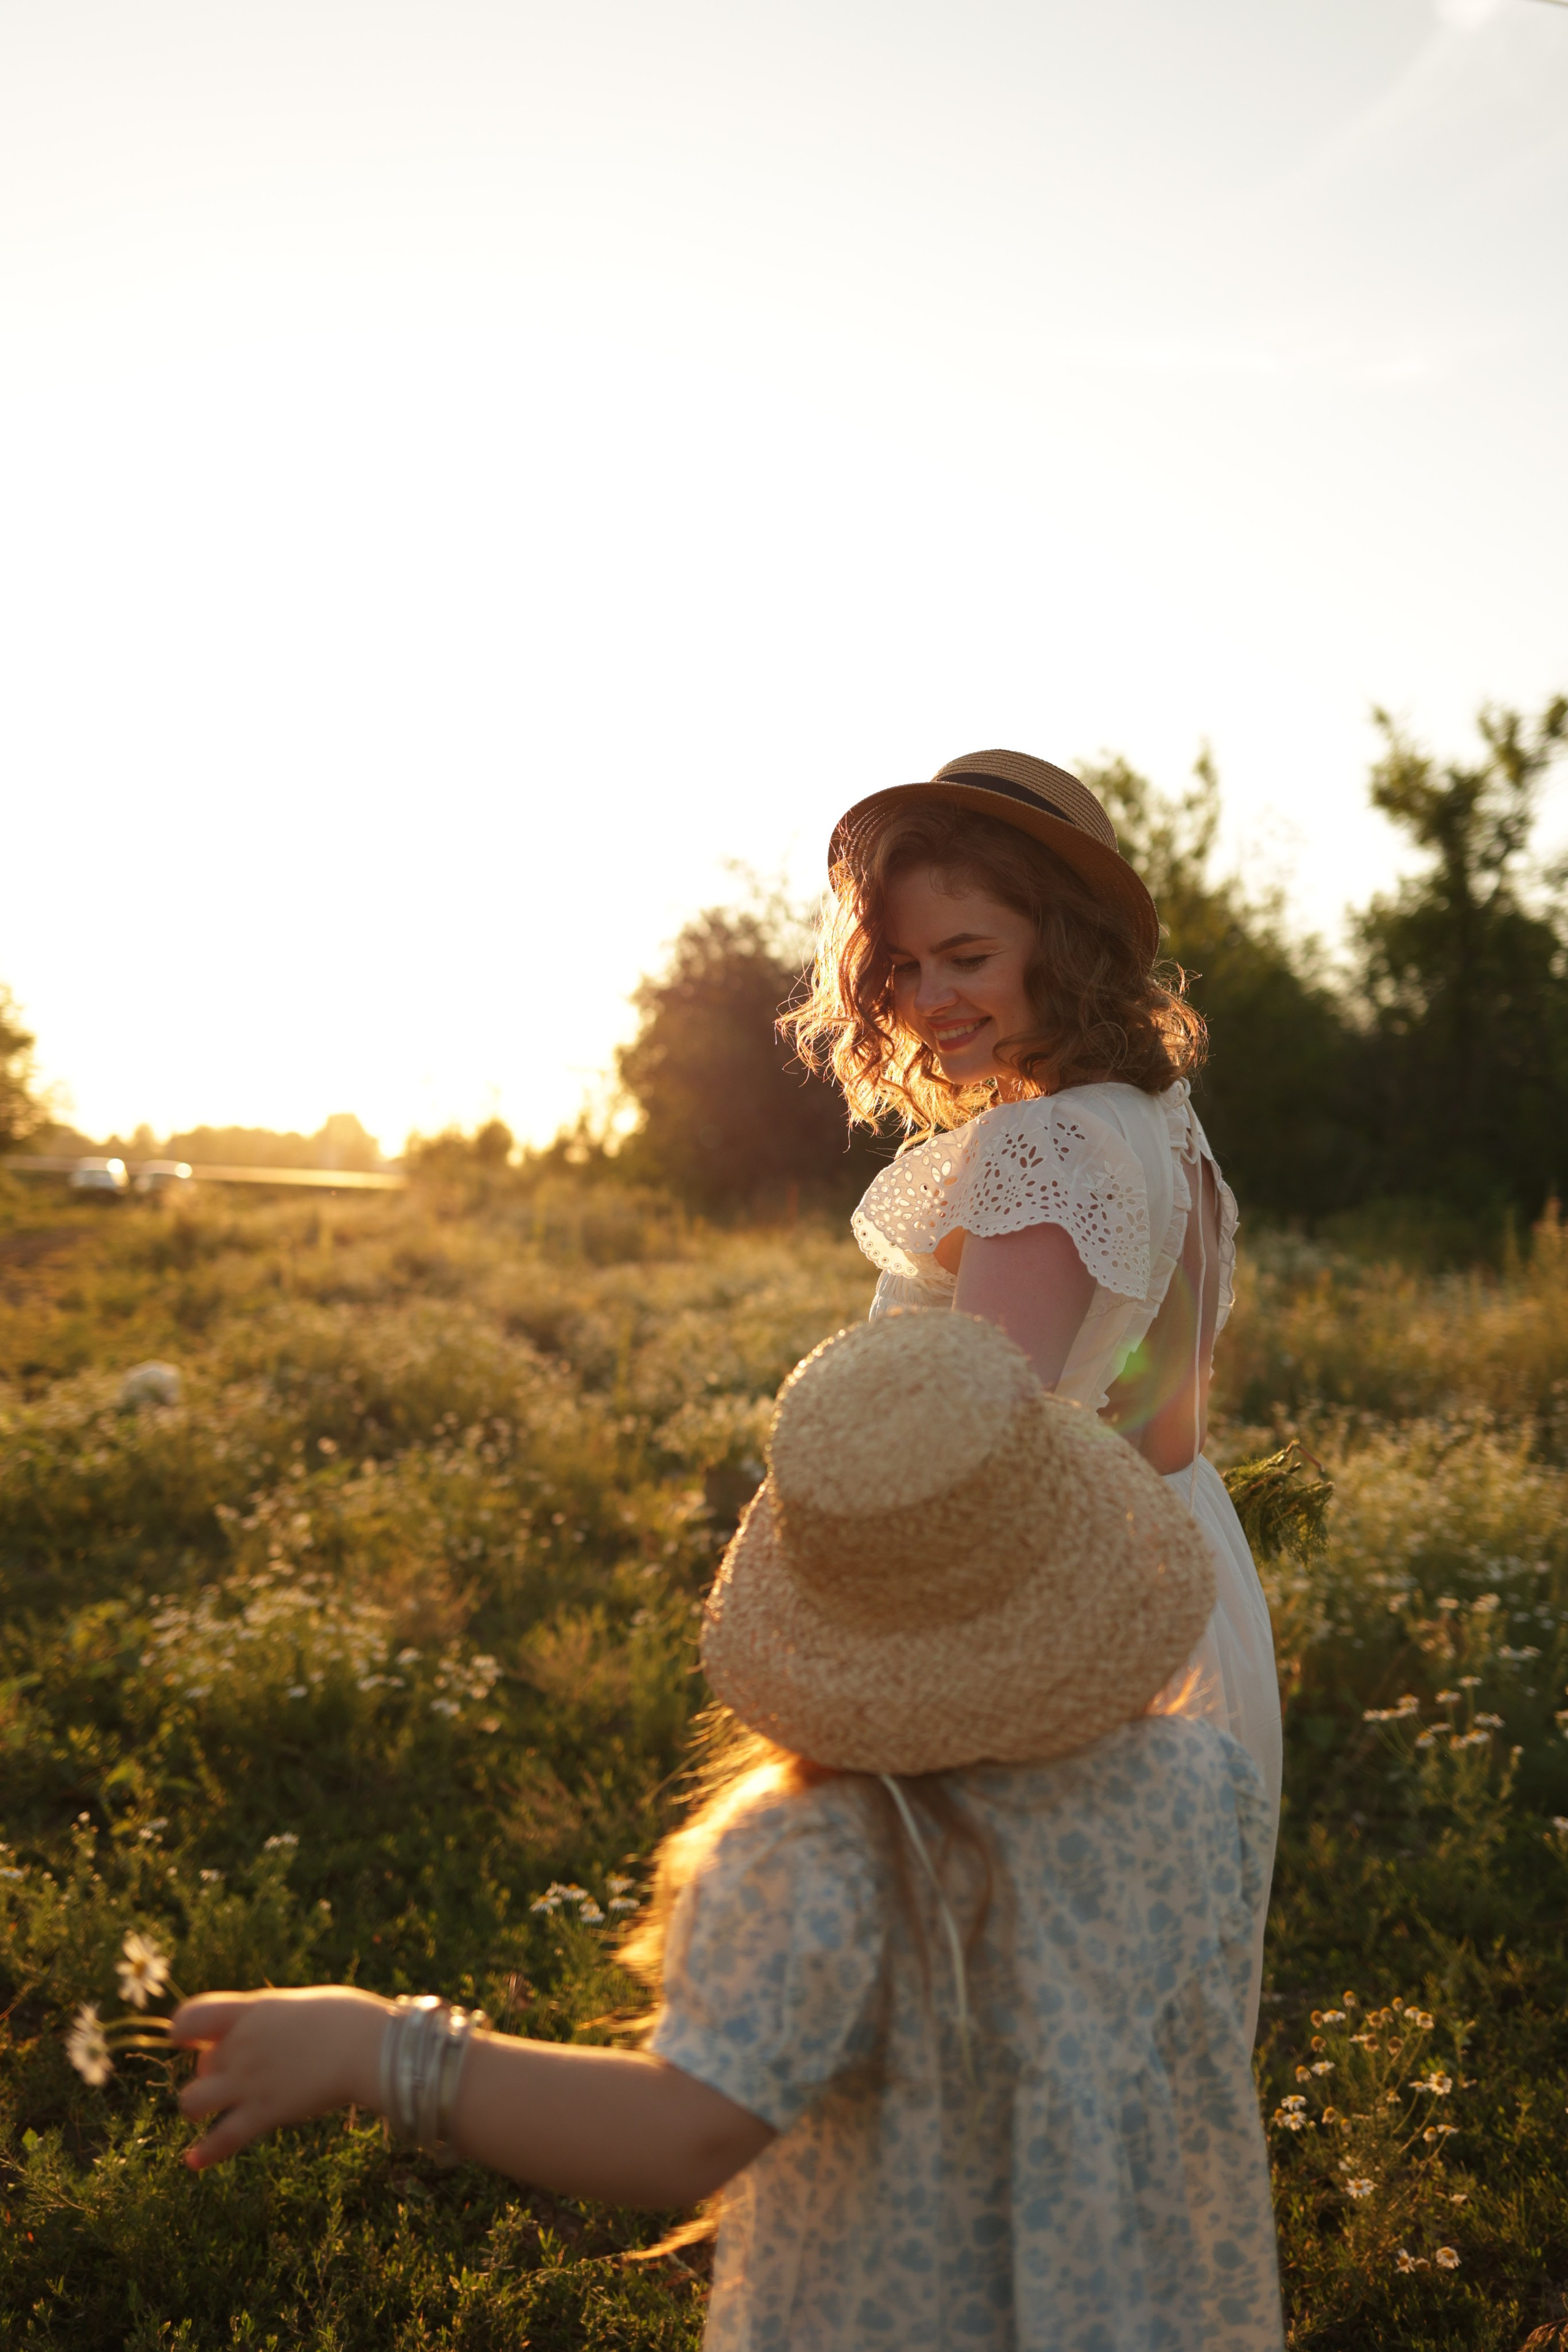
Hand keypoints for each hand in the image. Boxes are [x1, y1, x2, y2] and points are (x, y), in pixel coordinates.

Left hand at [170, 1986, 390, 2169]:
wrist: (367, 2047)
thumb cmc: (347, 2019)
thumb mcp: (300, 2006)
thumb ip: (272, 2020)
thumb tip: (267, 2033)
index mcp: (252, 2010)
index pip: (192, 2016)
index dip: (182, 2029)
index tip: (185, 2039)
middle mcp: (242, 2044)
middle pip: (202, 2065)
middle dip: (214, 2073)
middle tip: (241, 2076)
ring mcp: (249, 2080)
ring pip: (192, 2102)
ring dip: (197, 2108)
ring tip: (211, 2111)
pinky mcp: (263, 2113)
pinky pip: (222, 2138)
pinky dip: (205, 2152)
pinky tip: (192, 2162)